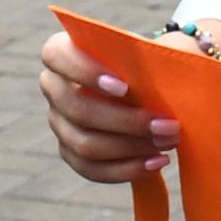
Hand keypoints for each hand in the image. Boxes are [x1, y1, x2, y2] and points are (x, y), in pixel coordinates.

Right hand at [39, 28, 184, 183]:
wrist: (147, 87)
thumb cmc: (146, 62)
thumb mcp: (149, 51)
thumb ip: (150, 56)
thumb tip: (167, 70)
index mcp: (62, 52)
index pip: (56, 56)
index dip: (86, 72)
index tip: (125, 87)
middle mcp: (53, 87)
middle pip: (77, 110)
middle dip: (126, 122)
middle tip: (166, 125)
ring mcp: (58, 122)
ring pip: (84, 144)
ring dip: (131, 147)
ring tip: (166, 143)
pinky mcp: (70, 151)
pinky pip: (91, 169)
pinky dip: (126, 169)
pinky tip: (156, 162)